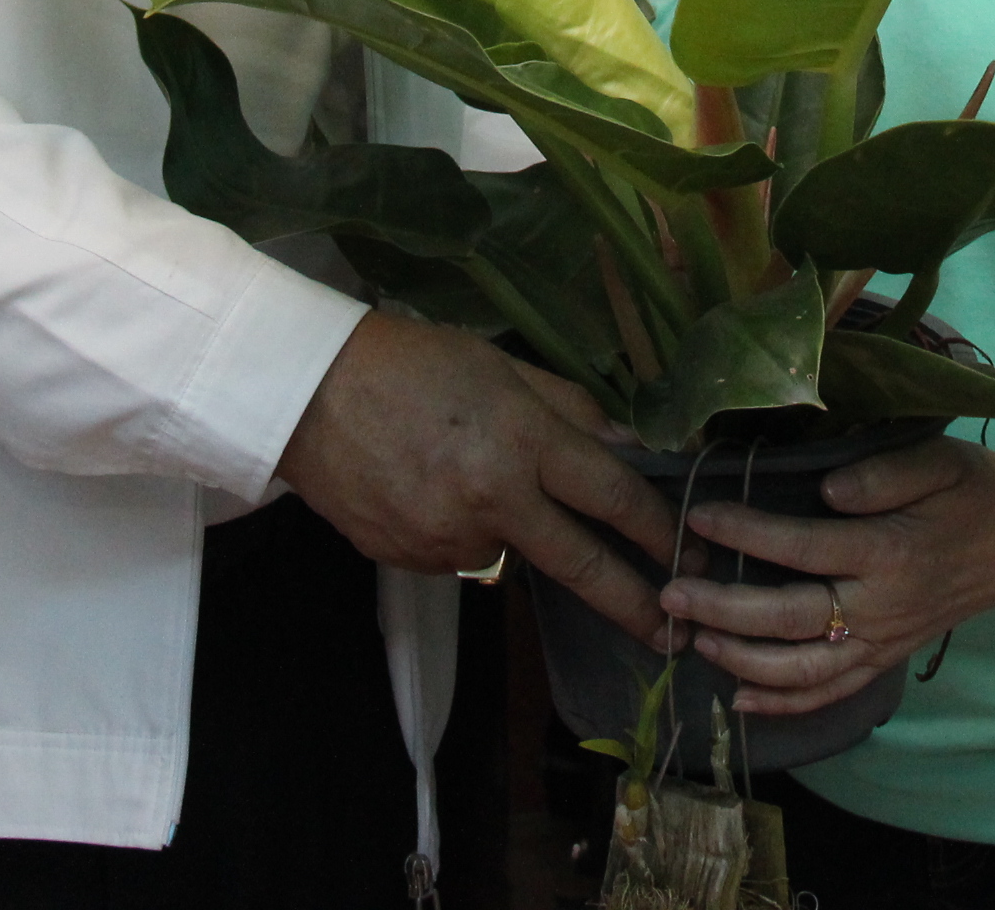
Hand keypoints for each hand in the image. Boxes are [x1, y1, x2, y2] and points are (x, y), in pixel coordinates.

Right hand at [278, 312, 676, 645]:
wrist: (304, 394)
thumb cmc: (408, 362)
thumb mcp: (501, 367)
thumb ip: (572, 410)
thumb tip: (630, 450)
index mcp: (522, 440)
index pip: (612, 496)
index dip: (659, 529)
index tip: (690, 550)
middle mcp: (492, 500)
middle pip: (581, 563)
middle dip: (634, 601)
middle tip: (674, 632)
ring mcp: (448, 539)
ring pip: (509, 551)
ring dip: (510, 527)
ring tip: (457, 469)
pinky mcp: (412, 561)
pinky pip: (459, 554)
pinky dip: (458, 529)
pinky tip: (425, 486)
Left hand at [655, 437, 994, 715]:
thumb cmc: (973, 489)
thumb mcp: (938, 461)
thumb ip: (882, 473)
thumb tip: (826, 493)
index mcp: (889, 552)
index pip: (802, 546)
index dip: (746, 532)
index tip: (698, 515)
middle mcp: (881, 607)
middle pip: (790, 619)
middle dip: (723, 609)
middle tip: (669, 593)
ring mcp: (883, 640)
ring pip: (804, 669)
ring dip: (743, 660)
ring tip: (692, 638)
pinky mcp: (886, 657)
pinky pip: (831, 690)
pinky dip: (785, 702)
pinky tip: (740, 700)